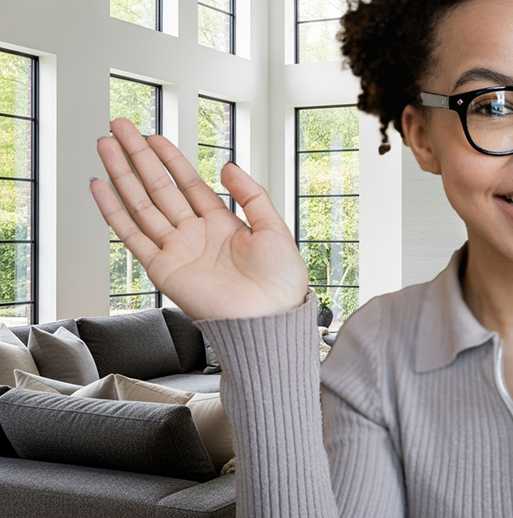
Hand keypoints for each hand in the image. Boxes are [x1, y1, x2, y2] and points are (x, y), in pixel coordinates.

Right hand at [91, 118, 308, 319]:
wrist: (270, 318)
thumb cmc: (279, 282)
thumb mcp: (273, 227)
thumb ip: (250, 194)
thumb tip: (229, 165)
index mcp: (222, 224)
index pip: (188, 183)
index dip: (169, 159)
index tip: (153, 137)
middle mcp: (195, 234)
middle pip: (159, 187)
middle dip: (138, 156)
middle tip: (119, 128)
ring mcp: (177, 250)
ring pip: (141, 204)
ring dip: (122, 175)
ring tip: (105, 147)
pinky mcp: (163, 269)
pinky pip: (132, 235)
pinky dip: (114, 212)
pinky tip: (101, 188)